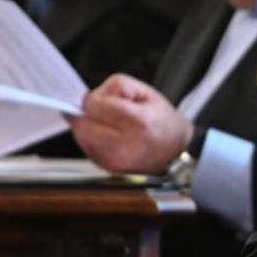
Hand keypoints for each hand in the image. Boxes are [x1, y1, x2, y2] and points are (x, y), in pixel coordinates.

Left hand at [69, 74, 192, 173]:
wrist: (175, 152)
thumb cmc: (162, 121)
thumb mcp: (145, 92)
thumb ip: (115, 88)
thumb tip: (87, 98)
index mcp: (138, 123)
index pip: (95, 106)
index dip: (94, 98)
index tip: (100, 98)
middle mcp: (125, 146)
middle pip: (83, 124)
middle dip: (87, 113)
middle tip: (101, 110)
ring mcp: (114, 161)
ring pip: (81, 136)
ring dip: (87, 126)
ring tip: (107, 123)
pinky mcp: (108, 168)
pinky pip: (86, 148)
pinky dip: (91, 138)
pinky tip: (107, 135)